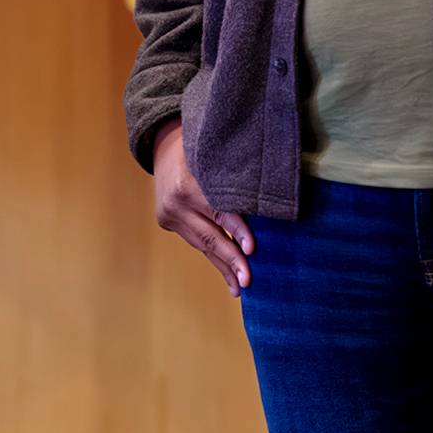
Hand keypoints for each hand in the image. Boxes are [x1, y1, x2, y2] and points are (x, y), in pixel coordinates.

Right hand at [152, 120, 253, 296]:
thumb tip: (268, 202)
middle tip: (249, 280)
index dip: (237, 230)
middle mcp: (176, 201)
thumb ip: (235, 177)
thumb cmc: (202, 147)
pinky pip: (196, 242)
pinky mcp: (167, 223)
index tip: (252, 249)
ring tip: (240, 286)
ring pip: (201, 244)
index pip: (218, 210)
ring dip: (223, 266)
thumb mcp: (216, 155)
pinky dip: (213, 257)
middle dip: (231, 259)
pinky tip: (228, 275)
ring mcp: (169, 214)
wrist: (163, 145)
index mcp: (188, 182)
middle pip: (209, 234)